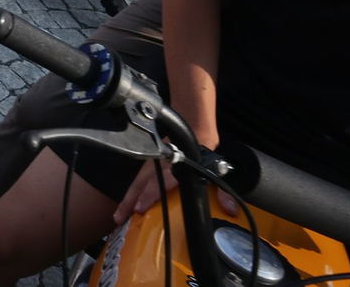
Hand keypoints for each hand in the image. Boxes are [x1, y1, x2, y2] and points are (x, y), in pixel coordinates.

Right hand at [115, 157, 234, 223]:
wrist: (193, 131)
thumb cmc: (201, 154)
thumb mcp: (215, 171)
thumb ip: (223, 191)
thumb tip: (231, 210)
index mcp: (176, 168)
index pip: (161, 181)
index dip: (150, 195)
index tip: (139, 207)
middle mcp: (160, 166)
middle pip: (142, 184)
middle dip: (131, 201)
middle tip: (121, 217)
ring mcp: (152, 165)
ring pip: (137, 182)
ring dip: (127, 199)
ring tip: (119, 215)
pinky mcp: (148, 166)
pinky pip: (138, 180)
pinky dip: (131, 193)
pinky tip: (126, 205)